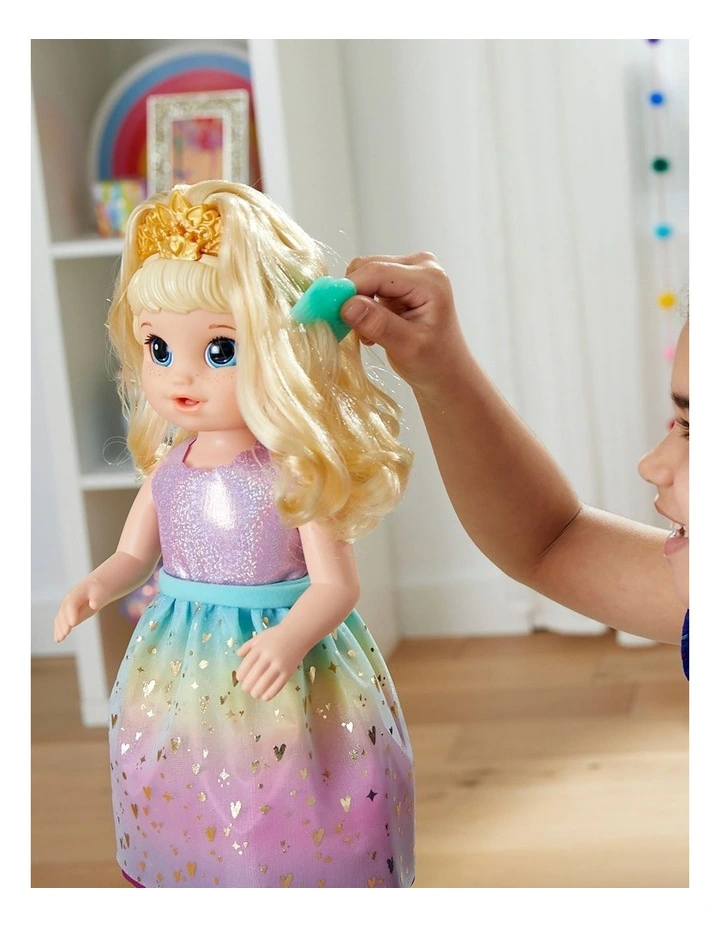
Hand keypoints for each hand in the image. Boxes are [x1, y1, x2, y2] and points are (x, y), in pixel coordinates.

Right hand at [54, 577, 109, 642]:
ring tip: (60, 639)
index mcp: (76, 593)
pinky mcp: (67, 614)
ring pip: (60, 619)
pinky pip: (60, 623)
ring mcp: (66, 607)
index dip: (71, 614)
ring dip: (59, 629)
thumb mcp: (100, 592)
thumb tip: (94, 605)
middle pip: (63, 612)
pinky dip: (58, 630)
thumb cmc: (98, 590)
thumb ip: (97, 599)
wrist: (95, 588)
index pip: (71, 604)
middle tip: (65, 634)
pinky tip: (58, 640)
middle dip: (64, 623)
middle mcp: (68, 600)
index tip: (73, 624)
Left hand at [235, 626, 306, 700]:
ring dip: (257, 692)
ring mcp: (279, 665)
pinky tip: (265, 697)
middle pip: (254, 675)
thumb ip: (247, 645)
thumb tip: (238, 655)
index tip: (240, 679)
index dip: (241, 674)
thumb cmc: (276, 635)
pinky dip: (270, 694)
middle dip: (247, 685)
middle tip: (246, 688)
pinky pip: (278, 686)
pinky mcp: (288, 672)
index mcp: (260, 648)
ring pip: (265, 683)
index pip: (247, 664)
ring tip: (254, 694)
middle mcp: (269, 656)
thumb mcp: (260, 637)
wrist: (298, 633)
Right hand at [342, 252, 469, 393]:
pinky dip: (362, 305)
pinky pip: (368, 283)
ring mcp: (411, 270)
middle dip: (352, 297)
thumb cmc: (433, 363)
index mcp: (429, 279)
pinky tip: (373, 328)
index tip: (327, 312)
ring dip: (356, 303)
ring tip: (369, 333)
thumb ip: (378, 324)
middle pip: (367, 268)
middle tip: (351, 329)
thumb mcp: (407, 347)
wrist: (446, 372)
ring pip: (364, 274)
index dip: (348, 289)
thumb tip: (347, 305)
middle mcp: (421, 265)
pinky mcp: (400, 279)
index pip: (376, 272)